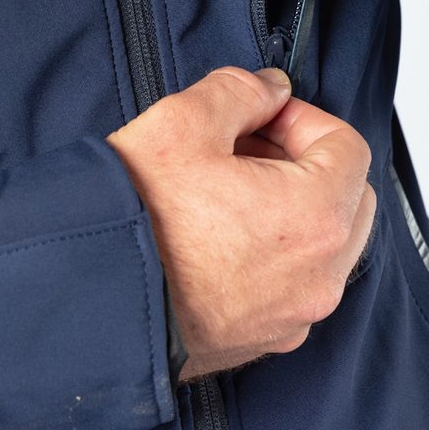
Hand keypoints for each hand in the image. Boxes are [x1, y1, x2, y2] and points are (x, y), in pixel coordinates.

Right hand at [107, 67, 374, 378]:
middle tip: (248, 146)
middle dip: (306, 161)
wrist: (81, 302)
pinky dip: (276, 251)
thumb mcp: (184, 121)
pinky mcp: (264, 340)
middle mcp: (319, 276)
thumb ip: (242, 91)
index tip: (263, 114)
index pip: (347, 147)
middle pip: (347, 195)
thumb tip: (272, 89)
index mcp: (315, 217)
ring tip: (229, 189)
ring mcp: (295, 316)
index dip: (304, 118)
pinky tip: (222, 234)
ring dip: (293, 205)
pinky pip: (294, 282)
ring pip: (325, 242)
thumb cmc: (133, 218)